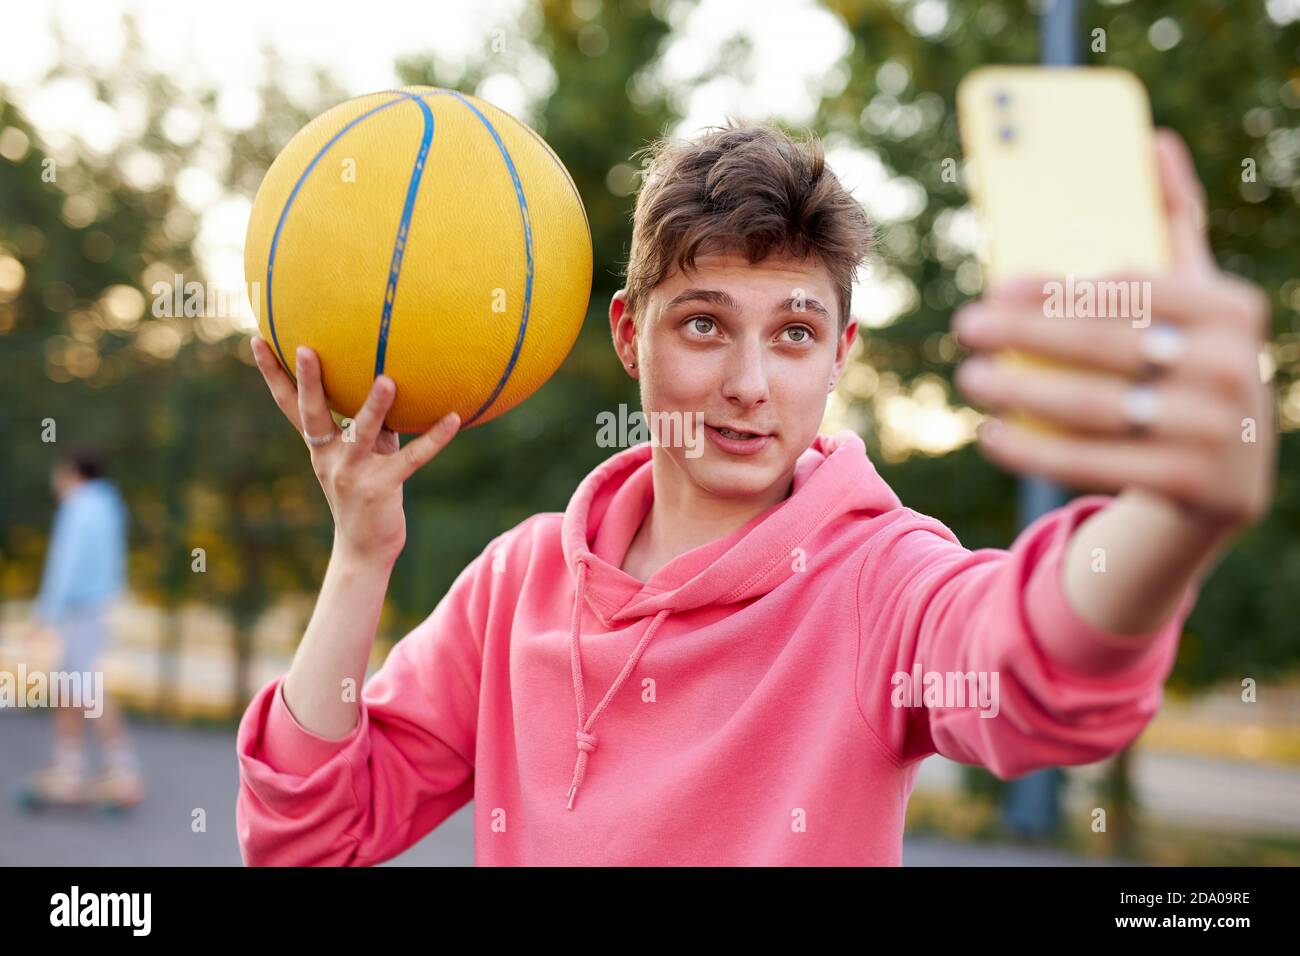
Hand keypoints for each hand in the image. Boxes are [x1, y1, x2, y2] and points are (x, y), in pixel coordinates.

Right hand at [249, 336, 460, 564]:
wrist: (364, 549)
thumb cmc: (366, 492)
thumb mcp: (363, 454)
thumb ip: (371, 422)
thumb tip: (390, 378)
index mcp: (319, 445)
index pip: (288, 403)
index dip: (272, 373)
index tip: (258, 339)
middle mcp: (328, 456)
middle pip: (312, 413)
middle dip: (307, 381)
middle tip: (305, 348)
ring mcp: (353, 473)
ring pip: (361, 434)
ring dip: (374, 407)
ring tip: (387, 380)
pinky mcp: (382, 488)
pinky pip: (412, 458)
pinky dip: (434, 438)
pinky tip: (454, 418)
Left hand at [950, 128, 1275, 536]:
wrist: (1226, 476)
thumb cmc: (1190, 365)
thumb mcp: (1194, 298)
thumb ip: (1173, 225)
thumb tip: (1155, 141)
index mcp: (1232, 309)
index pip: (1131, 290)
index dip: (1059, 289)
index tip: (997, 288)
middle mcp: (1233, 368)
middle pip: (1105, 344)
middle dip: (1026, 334)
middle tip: (967, 326)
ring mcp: (1217, 432)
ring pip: (1095, 406)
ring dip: (1020, 390)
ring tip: (970, 376)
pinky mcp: (1192, 487)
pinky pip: (1094, 463)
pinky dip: (1034, 448)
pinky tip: (990, 432)